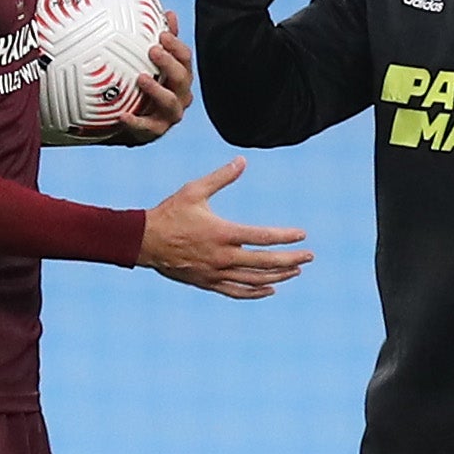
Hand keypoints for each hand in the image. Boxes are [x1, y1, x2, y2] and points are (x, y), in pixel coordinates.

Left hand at [116, 19, 193, 142]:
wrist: (131, 120)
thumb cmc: (142, 86)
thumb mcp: (149, 62)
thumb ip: (160, 40)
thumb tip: (168, 12)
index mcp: (180, 75)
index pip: (185, 58)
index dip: (176, 46)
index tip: (162, 34)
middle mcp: (180, 94)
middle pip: (182, 78)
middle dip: (169, 63)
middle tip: (153, 50)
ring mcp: (170, 115)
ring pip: (171, 102)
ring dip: (157, 89)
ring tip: (141, 78)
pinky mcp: (155, 131)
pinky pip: (147, 127)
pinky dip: (135, 121)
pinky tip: (122, 115)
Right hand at [138, 157, 311, 298]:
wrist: (144, 241)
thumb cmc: (170, 213)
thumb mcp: (194, 190)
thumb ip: (221, 177)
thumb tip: (242, 161)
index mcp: (222, 233)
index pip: (263, 236)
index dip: (285, 237)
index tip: (302, 234)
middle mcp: (222, 256)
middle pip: (265, 262)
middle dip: (291, 260)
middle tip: (309, 256)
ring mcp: (216, 273)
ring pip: (254, 280)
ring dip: (278, 277)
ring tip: (295, 271)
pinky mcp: (208, 283)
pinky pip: (237, 292)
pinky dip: (256, 292)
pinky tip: (270, 289)